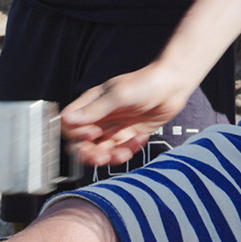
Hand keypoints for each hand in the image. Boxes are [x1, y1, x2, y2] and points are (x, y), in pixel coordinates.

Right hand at [62, 63, 196, 165]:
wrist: (172, 86)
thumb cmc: (145, 83)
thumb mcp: (118, 96)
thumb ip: (94, 110)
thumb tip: (68, 119)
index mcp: (91, 104)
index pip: (70, 125)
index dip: (76, 134)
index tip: (93, 133)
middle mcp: (99, 117)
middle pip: (82, 143)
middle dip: (90, 153)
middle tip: (102, 157)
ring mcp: (113, 128)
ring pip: (100, 151)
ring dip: (109, 156)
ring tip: (124, 153)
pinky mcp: (128, 136)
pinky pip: (120, 151)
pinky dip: (127, 151)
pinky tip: (139, 139)